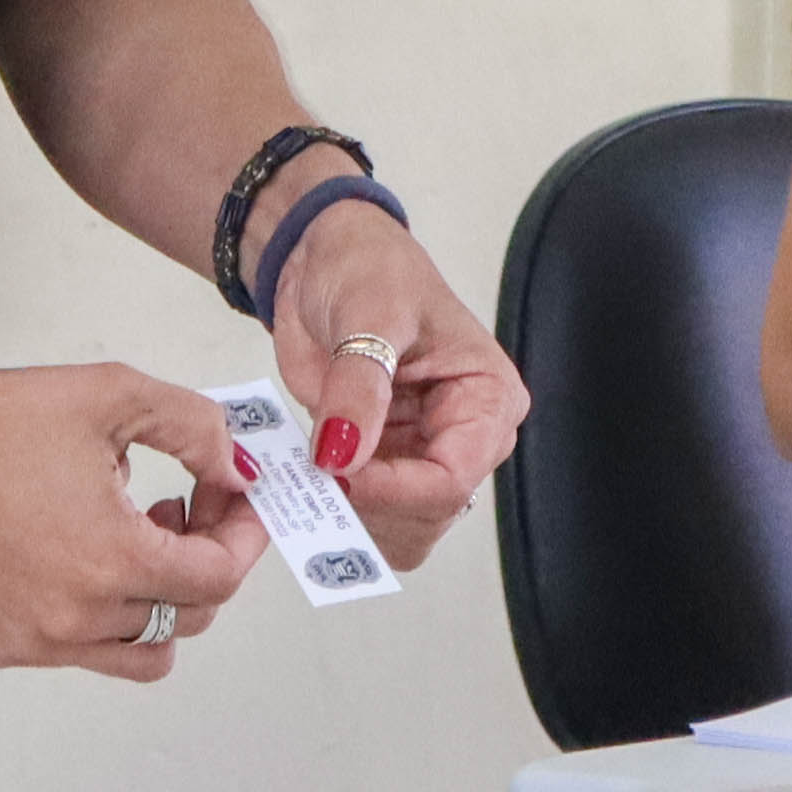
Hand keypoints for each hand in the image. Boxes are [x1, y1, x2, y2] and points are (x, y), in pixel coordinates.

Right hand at [0, 362, 264, 676]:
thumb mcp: (114, 395)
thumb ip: (194, 428)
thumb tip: (237, 470)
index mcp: (114, 560)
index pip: (218, 578)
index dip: (243, 537)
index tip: (238, 504)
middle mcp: (79, 619)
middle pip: (188, 617)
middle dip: (204, 561)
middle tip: (184, 507)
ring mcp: (36, 644)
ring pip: (140, 651)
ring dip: (156, 599)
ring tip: (130, 535)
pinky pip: (79, 651)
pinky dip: (98, 615)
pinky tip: (73, 553)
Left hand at [262, 205, 522, 572]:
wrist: (322, 261)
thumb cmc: (368, 268)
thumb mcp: (369, 312)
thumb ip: (358, 387)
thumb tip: (343, 456)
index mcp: (487, 398)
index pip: (454, 475)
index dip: (395, 488)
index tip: (337, 472)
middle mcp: (463, 438)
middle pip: (429, 515)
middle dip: (372, 507)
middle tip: (315, 475)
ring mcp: (419, 457)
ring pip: (398, 530)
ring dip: (350, 516)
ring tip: (306, 473)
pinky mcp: (380, 465)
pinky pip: (363, 515)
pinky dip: (330, 510)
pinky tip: (303, 479)